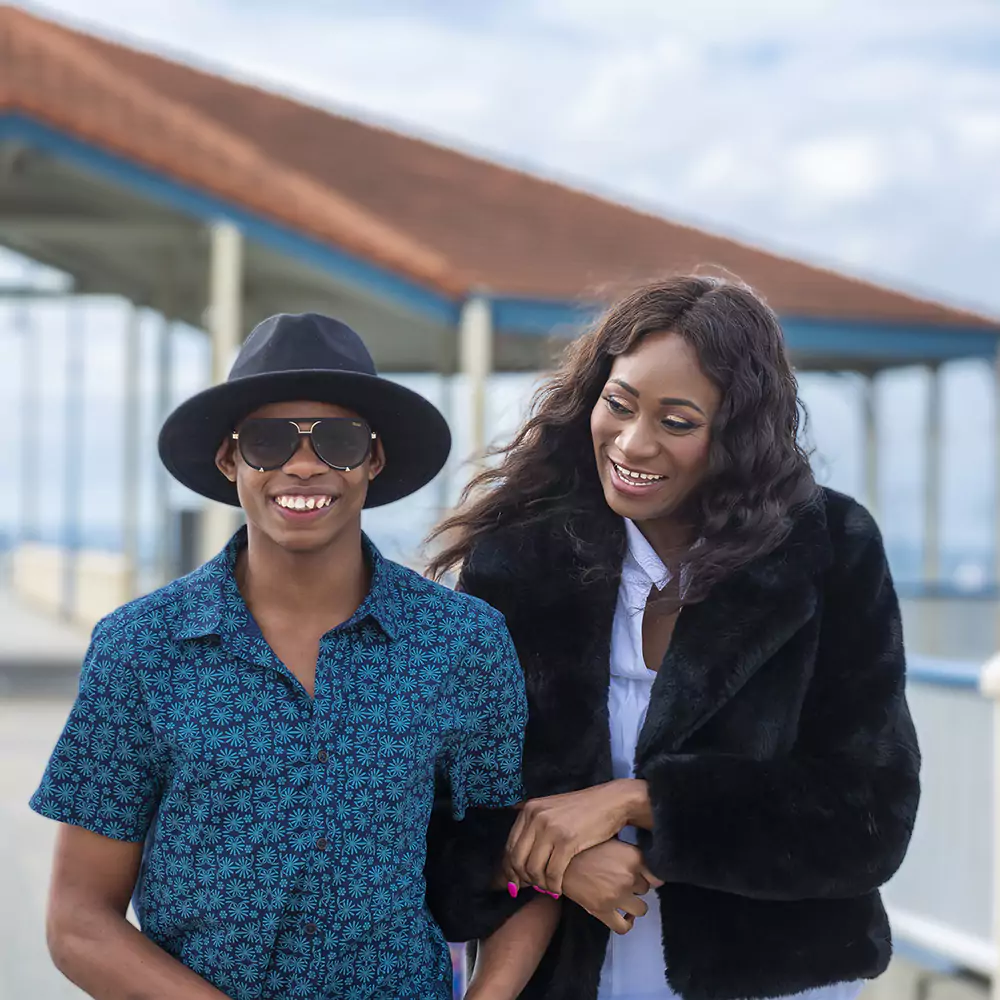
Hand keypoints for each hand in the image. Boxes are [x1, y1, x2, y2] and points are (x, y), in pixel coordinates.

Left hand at [504, 780, 644, 893]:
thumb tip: (517, 858)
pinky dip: (554, 886)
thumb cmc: (583, 811)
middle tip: (534, 888)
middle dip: (524, 879)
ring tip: (549, 887)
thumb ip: (534, 828)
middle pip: (518, 859)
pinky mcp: (567, 840)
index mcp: (529, 810)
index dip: (510, 869)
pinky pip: (553, 872)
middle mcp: (536, 817)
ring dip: (540, 884)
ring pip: (534, 869)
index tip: (515, 884)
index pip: (510, 846)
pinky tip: (559, 889)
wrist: (611, 801)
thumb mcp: (552, 810)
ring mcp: (551, 828)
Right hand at [562, 839, 662, 934]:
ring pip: (641, 909)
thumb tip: (646, 867)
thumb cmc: (584, 847)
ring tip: (622, 898)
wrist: (558, 859)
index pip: (656, 874)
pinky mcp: (603, 910)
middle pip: (646, 889)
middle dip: (636, 887)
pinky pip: (624, 926)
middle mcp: (629, 876)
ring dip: (633, 904)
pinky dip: (627, 923)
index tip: (643, 876)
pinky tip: (623, 915)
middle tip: (623, 882)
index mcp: (633, 856)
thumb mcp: (611, 842)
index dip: (649, 876)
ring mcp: (617, 895)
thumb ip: (630, 853)